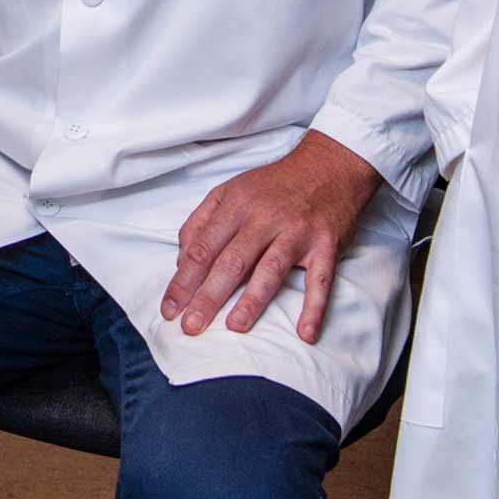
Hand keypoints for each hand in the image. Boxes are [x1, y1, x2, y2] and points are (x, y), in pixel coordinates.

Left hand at [160, 131, 381, 343]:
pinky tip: (306, 333)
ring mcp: (297, 231)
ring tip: (234, 327)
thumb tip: (182, 262)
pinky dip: (314, 307)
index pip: (202, 248)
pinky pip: (320, 280)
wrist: (328, 165)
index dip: (183, 281)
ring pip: (271, 269)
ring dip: (252, 300)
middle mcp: (264, 217)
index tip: (169, 309)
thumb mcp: (229, 190)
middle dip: (208, 296)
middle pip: (231, 261)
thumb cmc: (273, 185)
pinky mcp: (326, 244)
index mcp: (236, 205)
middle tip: (191, 326)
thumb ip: (201, 223)